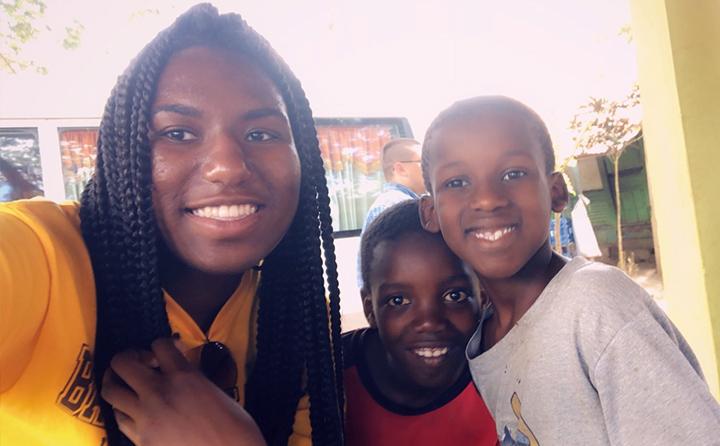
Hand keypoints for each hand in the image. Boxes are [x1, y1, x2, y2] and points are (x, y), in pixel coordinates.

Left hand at [101, 338, 265, 445]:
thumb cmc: (235, 428)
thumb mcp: (217, 392)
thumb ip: (194, 378)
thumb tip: (180, 371)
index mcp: (184, 377)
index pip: (159, 345)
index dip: (164, 344)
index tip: (169, 351)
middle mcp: (159, 393)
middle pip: (122, 363)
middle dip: (129, 357)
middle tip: (142, 363)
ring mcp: (146, 418)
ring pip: (111, 391)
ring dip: (118, 382)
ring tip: (129, 384)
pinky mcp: (141, 440)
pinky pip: (119, 418)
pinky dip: (123, 409)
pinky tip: (134, 409)